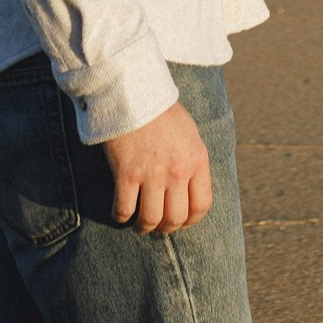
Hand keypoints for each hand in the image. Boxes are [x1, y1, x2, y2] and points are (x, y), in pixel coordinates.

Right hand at [100, 102, 211, 234]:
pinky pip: (124, 209)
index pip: (202, 205)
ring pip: (150, 219)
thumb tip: (191, 188)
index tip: (181, 223)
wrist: (135, 94)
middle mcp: (177, 171)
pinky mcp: (127, 174)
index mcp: (197, 160)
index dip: (191, 221)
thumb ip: (193, 161)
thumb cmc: (162, 113)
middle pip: (176, 218)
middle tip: (158, 226)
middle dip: (167, 228)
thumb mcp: (190, 134)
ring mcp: (152, 174)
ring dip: (144, 227)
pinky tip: (120, 213)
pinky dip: (121, 217)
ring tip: (139, 225)